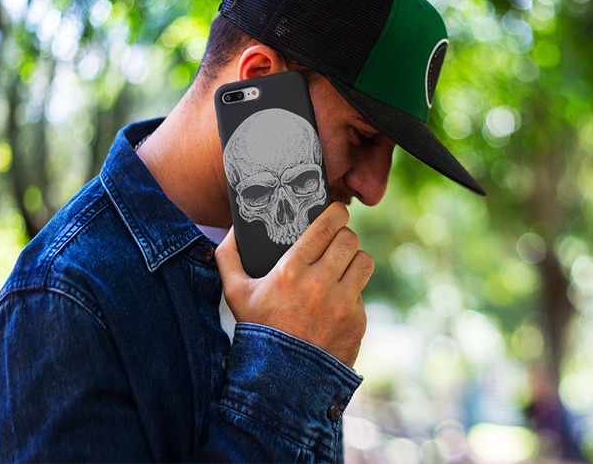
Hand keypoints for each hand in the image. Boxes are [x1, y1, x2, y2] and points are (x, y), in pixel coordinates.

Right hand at [215, 203, 372, 367]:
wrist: (281, 380)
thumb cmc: (258, 330)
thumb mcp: (235, 294)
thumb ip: (228, 257)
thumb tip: (233, 230)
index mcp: (291, 270)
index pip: (327, 227)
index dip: (336, 213)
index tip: (337, 211)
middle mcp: (320, 284)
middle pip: (349, 240)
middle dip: (344, 236)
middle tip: (337, 241)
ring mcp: (341, 303)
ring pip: (364, 261)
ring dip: (354, 260)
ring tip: (343, 266)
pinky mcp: (357, 321)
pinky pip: (362, 293)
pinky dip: (352, 293)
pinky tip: (336, 301)